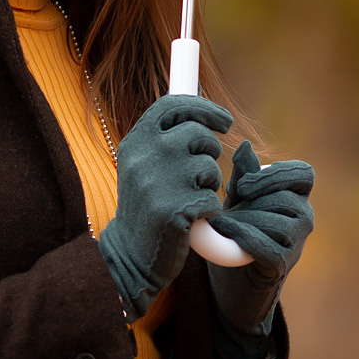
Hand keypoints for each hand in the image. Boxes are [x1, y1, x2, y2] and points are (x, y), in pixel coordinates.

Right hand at [97, 95, 232, 318]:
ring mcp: (157, 183)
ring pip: (209, 167)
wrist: (133, 253)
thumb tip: (207, 115)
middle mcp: (144, 157)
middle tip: (202, 172)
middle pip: (198, 133)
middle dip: (211, 151)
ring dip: (210, 184)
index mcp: (135, 142)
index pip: (172, 105)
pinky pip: (212, 200)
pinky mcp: (172, 211)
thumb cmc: (147, 204)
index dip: (204, 108)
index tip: (225, 120)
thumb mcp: (144, 164)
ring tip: (191, 197)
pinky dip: (209, 211)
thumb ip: (166, 138)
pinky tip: (192, 218)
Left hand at [208, 140, 314, 344]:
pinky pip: (270, 250)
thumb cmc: (236, 231)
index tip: (245, 183)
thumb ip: (244, 176)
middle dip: (254, 200)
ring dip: (247, 221)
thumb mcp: (237, 200)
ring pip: (279, 224)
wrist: (228, 278)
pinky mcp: (282, 267)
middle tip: (229, 205)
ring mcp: (296, 244)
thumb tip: (246, 146)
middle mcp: (303, 218)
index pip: (304, 173)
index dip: (278, 173)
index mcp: (296, 196)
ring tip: (223, 223)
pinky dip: (247, 239)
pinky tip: (228, 234)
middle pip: (286, 199)